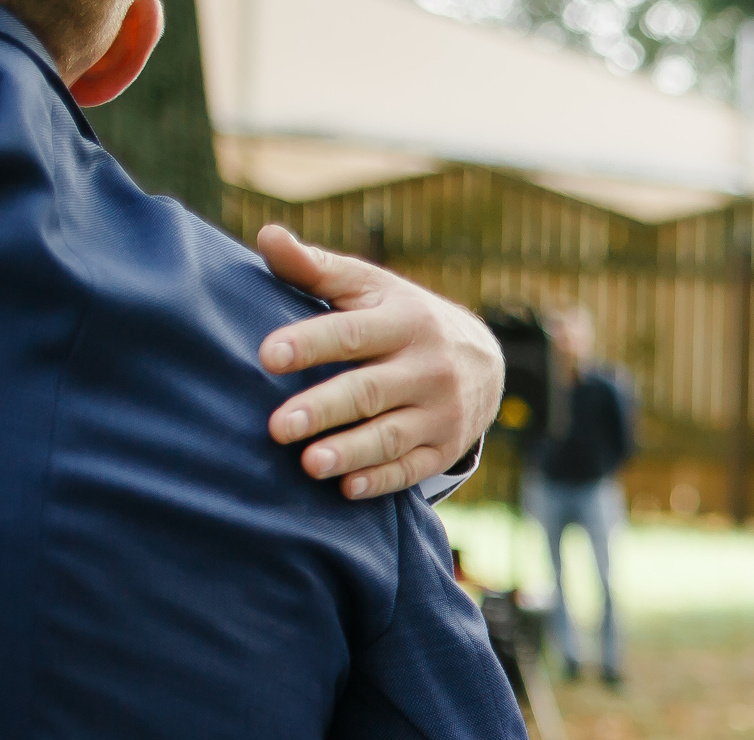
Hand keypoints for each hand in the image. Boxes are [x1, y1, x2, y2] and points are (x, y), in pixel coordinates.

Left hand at [256, 226, 503, 497]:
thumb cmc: (404, 319)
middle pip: (370, 391)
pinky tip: (347, 488)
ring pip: (392, 436)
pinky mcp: (446, 448)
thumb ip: (317, 269)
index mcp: (406, 322)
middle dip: (324, 409)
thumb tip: (266, 236)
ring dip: (350, 452)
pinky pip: (413, 468)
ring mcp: (442, 412)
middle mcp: (429, 368)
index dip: (310, 344)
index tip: (267, 356)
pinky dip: (381, 480)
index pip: (352, 334)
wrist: (486, 363)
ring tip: (309, 464)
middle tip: (278, 426)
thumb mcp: (371, 288)